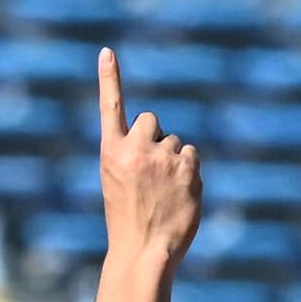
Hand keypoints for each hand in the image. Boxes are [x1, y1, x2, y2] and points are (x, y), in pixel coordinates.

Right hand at [95, 48, 201, 276]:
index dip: (110, 77)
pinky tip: (180, 192)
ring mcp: (163, 157)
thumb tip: (163, 142)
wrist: (144, 250)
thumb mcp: (117, 182)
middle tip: (152, 172)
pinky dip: (190, 170)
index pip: (111, 106)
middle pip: (152, 120)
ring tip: (164, 190)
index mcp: (111, 151)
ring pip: (176, 142)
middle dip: (156, 138)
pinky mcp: (188, 168)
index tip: (108, 51)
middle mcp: (136, 148)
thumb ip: (132, 156)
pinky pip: (193, 155)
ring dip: (174, 159)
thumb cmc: (129, 220)